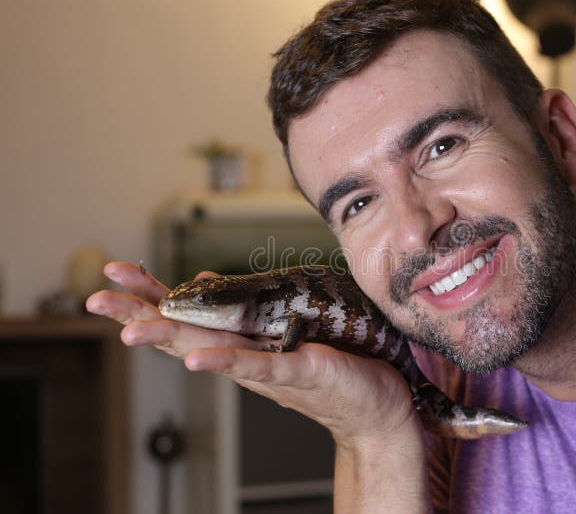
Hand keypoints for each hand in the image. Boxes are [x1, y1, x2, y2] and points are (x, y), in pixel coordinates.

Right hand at [85, 261, 419, 444]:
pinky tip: (200, 359)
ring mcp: (269, 367)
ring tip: (130, 329)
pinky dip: (229, 361)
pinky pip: (261, 367)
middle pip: (182, 333)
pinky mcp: (301, 371)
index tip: (114, 272)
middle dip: (138, 314)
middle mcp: (245, 357)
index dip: (148, 293)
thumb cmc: (334, 366)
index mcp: (239, 342)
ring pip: (211, 350)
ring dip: (169, 339)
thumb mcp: (281, 331)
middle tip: (96, 299)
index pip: (185, 314)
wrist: (376, 408)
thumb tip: (201, 282)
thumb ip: (244, 311)